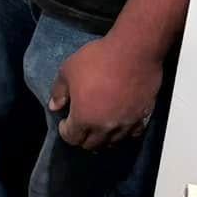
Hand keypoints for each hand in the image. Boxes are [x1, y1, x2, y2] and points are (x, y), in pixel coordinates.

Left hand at [49, 36, 162, 150]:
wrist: (134, 51)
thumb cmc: (98, 58)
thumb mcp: (68, 70)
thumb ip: (59, 92)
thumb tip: (54, 107)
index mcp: (84, 118)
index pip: (72, 138)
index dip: (65, 131)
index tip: (65, 122)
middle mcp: (104, 127)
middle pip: (91, 145)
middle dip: (82, 137)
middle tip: (80, 126)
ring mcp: (125, 124)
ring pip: (112, 142)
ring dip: (103, 138)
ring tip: (99, 126)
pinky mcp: (142, 117)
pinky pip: (133, 134)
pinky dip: (124, 132)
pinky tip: (120, 123)